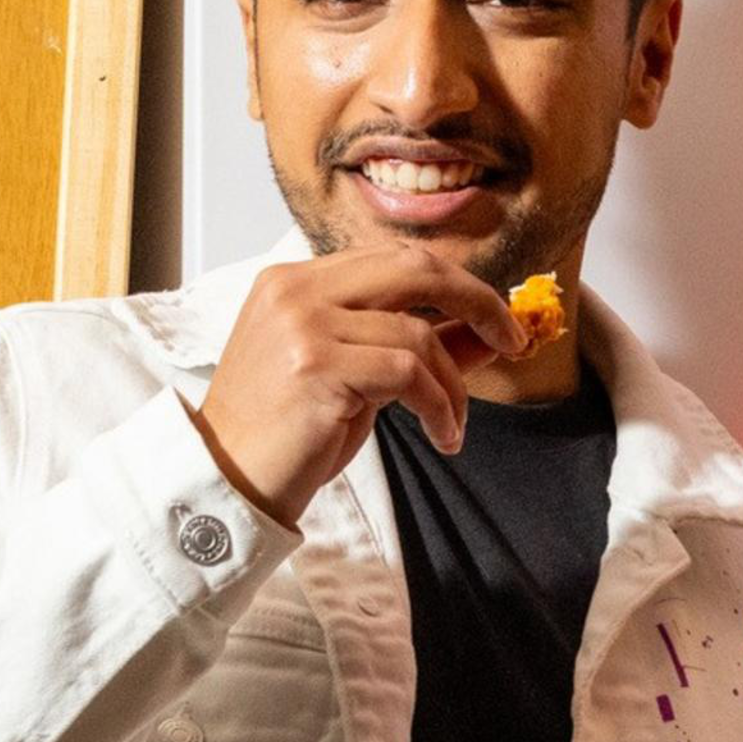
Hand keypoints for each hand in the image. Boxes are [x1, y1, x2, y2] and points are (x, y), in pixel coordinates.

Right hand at [193, 250, 524, 522]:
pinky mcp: (316, 364)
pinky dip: (439, 406)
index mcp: (296, 281)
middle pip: (415, 267)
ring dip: (453, 384)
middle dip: (477, 301)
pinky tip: (442, 435)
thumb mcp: (358, 380)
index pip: (395, 258)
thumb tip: (485, 330)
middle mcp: (296, 290)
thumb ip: (412, 347)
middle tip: (514, 340)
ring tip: (452, 424)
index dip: (456, 284)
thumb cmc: (288, 437)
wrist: (228, 484)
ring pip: (418, 332)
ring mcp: (303, 323)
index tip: (496, 320)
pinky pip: (409, 372)